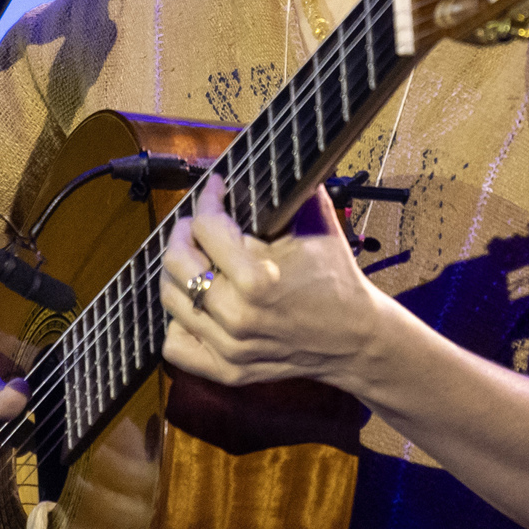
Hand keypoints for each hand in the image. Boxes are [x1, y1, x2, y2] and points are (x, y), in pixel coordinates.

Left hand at [158, 172, 388, 389]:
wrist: (357, 339)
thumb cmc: (338, 281)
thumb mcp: (321, 229)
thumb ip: (294, 192)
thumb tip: (271, 157)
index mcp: (259, 278)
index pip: (206, 227)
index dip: (208, 198)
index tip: (215, 188)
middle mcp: (238, 315)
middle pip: (176, 263)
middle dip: (183, 233)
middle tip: (196, 224)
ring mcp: (230, 347)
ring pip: (171, 300)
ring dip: (177, 273)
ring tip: (195, 259)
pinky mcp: (228, 370)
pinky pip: (175, 345)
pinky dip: (179, 323)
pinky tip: (198, 305)